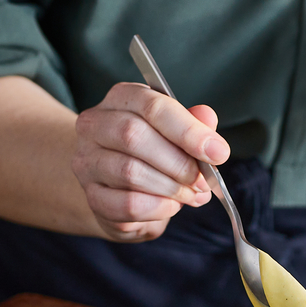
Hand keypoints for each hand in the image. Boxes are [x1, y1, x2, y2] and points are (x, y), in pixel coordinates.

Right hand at [71, 83, 229, 241]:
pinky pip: (127, 204)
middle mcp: (95, 125)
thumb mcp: (176, 132)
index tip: (218, 153)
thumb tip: (207, 118)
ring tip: (192, 195)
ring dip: (171, 188)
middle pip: (134, 136)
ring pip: (130, 172)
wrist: (119, 188)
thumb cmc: (153, 153)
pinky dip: (158, 208)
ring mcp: (87, 161)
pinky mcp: (91, 195)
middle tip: (204, 181)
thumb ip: (193, 123)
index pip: (153, 106)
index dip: (188, 131)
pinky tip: (171, 206)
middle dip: (179, 163)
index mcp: (121, 98)